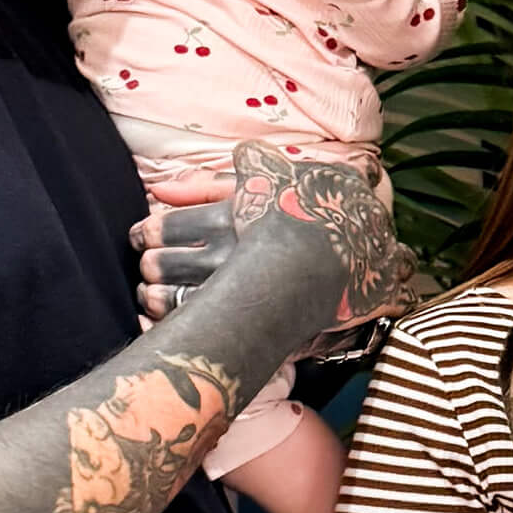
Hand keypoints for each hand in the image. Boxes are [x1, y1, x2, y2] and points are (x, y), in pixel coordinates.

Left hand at [131, 153, 415, 332]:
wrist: (368, 253)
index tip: (144, 239)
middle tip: (148, 268)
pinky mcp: (259, 320)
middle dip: (149, 267)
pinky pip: (202, 330)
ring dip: (154, 298)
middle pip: (162, 264)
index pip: (166, 225)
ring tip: (153, 294)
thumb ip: (209, 182)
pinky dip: (174, 327)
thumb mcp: (267, 181)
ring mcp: (246, 290)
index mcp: (233, 216)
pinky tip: (168, 323)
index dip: (147, 233)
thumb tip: (158, 187)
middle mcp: (235, 253)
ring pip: (174, 300)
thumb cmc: (316, 210)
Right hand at [226, 143, 417, 329]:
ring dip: (392, 262)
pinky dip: (396, 300)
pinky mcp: (383, 291)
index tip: (364, 174)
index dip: (364, 172)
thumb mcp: (256, 176)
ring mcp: (383, 254)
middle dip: (370, 222)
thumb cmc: (272, 219)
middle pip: (383, 214)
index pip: (366, 169)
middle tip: (352, 232)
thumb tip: (248, 150)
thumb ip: (256, 161)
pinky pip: (402, 297)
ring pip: (402, 256)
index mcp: (348, 183)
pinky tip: (389, 303)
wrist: (286, 268)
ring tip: (378, 268)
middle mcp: (373, 216)